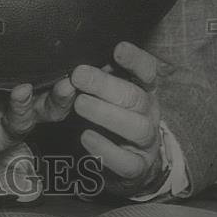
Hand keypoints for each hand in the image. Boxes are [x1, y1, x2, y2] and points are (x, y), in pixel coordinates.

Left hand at [0, 77, 76, 200]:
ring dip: (23, 107)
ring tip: (22, 90)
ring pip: (19, 124)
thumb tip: (23, 36)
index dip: (69, 89)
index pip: (56, 96)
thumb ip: (9, 67)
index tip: (80, 74)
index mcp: (29, 103)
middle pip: (48, 111)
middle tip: (66, 84)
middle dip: (59, 99)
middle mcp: (21, 119)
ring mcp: (2, 133)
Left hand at [72, 41, 163, 196]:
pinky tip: (86, 137)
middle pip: (135, 96)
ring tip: (80, 104)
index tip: (117, 48)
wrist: (128, 160)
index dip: (135, 60)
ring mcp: (146, 142)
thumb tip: (68, 70)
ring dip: (106, 114)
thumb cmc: (110, 113)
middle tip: (79, 75)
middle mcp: (149, 112)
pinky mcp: (137, 167)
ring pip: (136, 127)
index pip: (147, 70)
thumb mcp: (103, 92)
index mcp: (142, 88)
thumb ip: (90, 78)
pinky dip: (106, 150)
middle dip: (106, 84)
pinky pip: (127, 162)